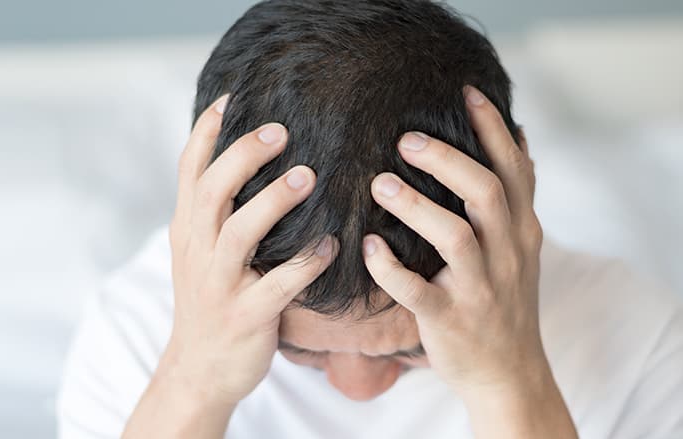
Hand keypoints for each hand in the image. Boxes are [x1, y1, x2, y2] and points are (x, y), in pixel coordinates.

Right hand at [161, 95, 338, 405]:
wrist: (199, 371)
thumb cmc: (210, 301)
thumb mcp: (198, 254)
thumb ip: (214, 213)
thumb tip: (242, 163)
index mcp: (187, 230)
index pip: (189, 171)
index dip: (206, 132)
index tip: (231, 99)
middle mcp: (197, 251)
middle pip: (212, 191)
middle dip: (244, 156)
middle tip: (280, 131)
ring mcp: (219, 285)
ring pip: (240, 233)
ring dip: (275, 201)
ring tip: (309, 177)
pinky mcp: (246, 316)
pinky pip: (279, 285)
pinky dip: (306, 262)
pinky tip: (332, 244)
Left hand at [362, 85, 546, 395]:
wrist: (507, 374)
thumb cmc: (504, 300)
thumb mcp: (522, 247)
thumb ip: (515, 196)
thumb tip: (519, 136)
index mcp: (521, 231)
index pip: (512, 168)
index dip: (492, 129)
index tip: (466, 91)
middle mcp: (506, 253)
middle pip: (484, 191)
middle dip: (446, 159)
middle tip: (406, 139)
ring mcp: (479, 288)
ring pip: (454, 236)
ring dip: (415, 206)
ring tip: (380, 183)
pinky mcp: (449, 320)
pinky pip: (417, 290)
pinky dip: (390, 267)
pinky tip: (369, 245)